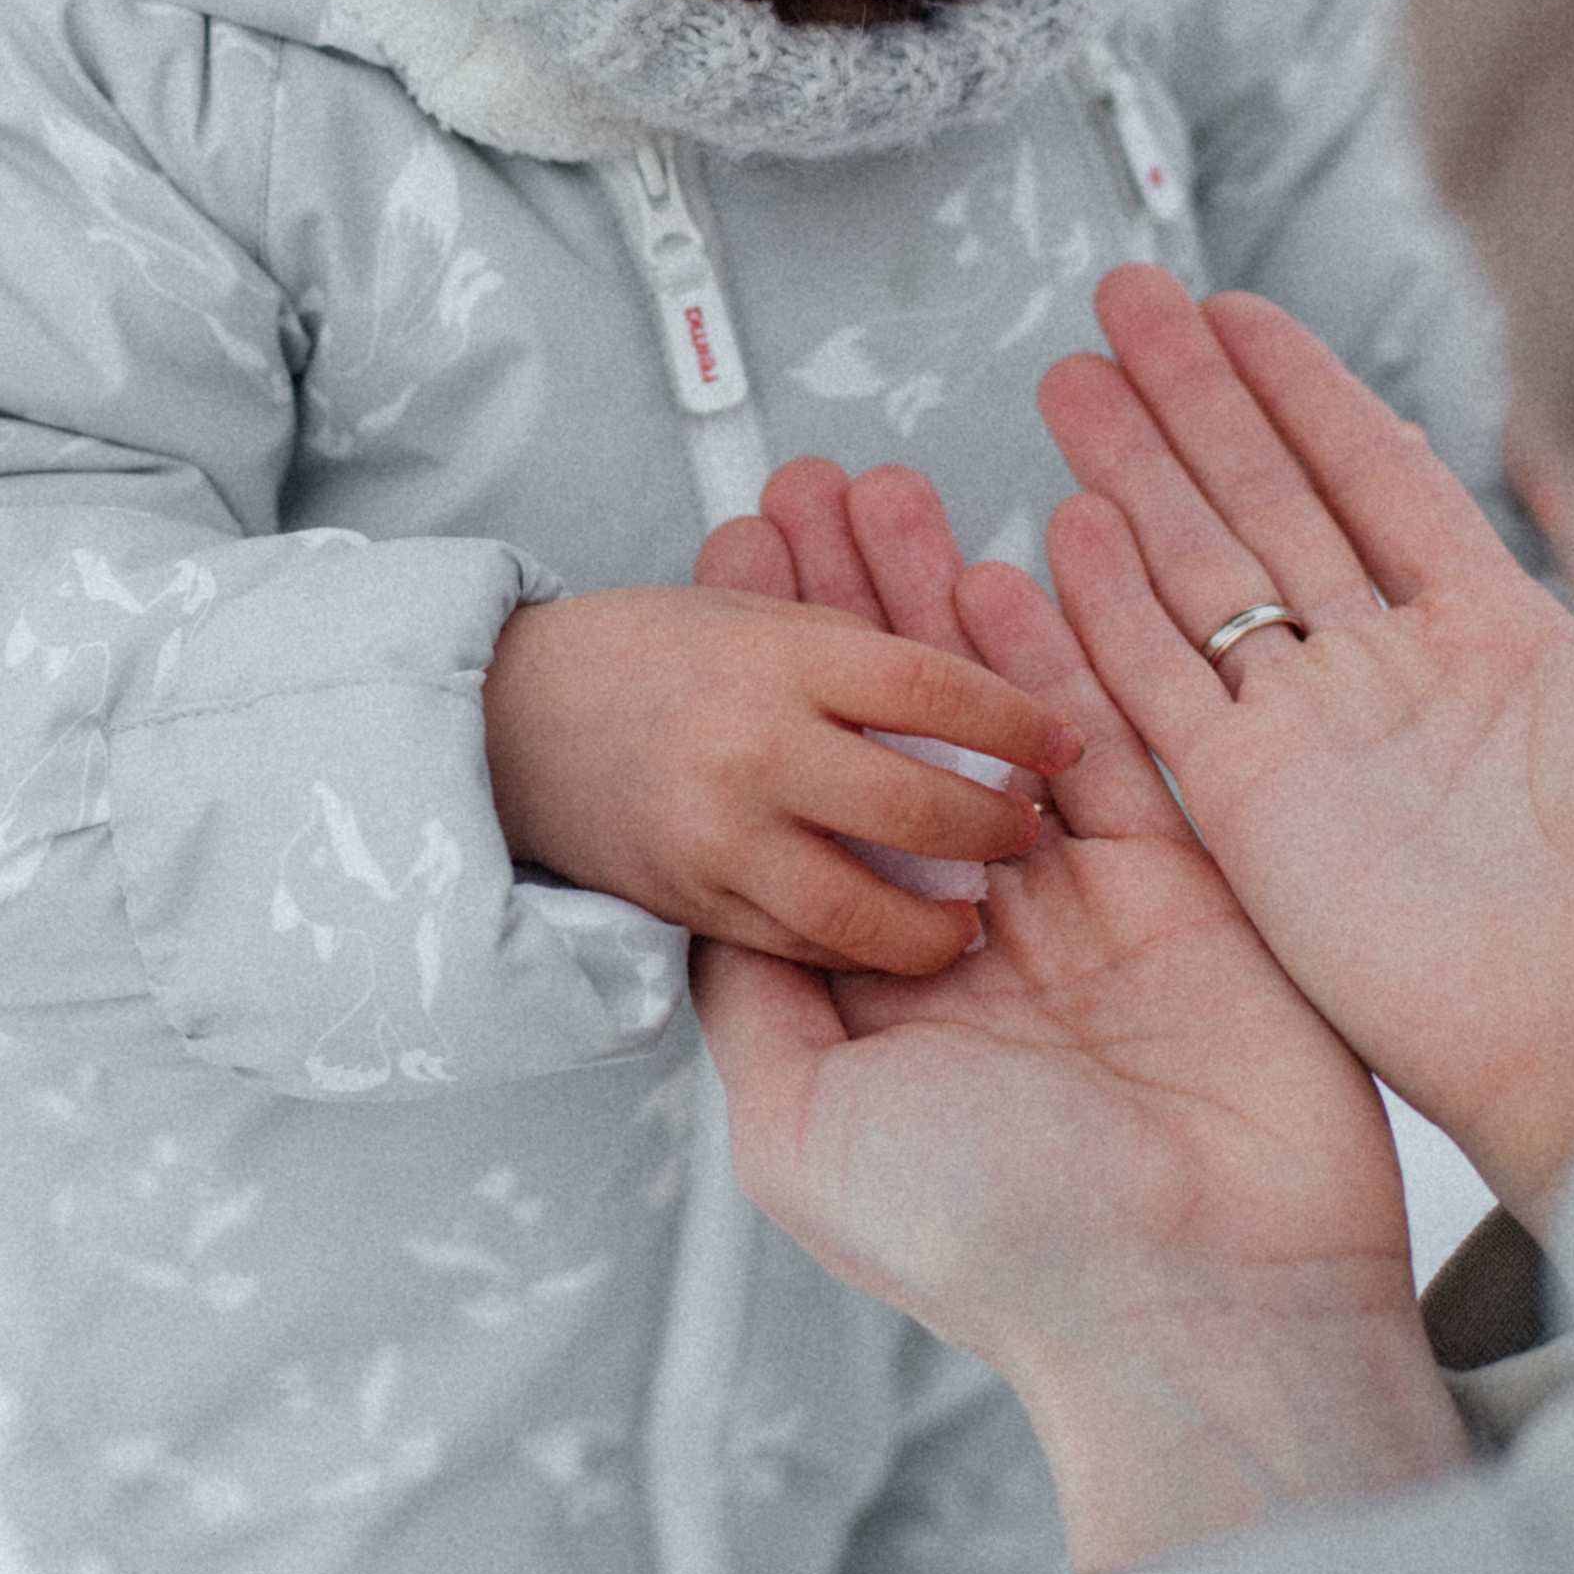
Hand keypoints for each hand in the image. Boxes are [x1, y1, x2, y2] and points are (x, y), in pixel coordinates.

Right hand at [481, 582, 1075, 976]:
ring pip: (863, 906)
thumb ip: (869, 661)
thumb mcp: (765, 622)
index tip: (1061, 742)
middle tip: (1027, 832)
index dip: (1017, 722)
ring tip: (973, 913)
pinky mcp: (693, 906)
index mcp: (781, 660)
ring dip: (936, 920)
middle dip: (995, 828)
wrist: (513, 721)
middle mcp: (754, 750)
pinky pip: (801, 945)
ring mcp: (721, 837)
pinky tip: (899, 940)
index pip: (934, 689)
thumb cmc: (650, 660)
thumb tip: (989, 703)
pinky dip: (861, 951)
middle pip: (916, 805)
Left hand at [692, 460, 1467, 1571]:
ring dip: (936, 605)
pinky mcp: (1180, 882)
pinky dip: (1061, 648)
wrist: (1201, 1301)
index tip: (726, 589)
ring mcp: (1080, 908)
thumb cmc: (1000, 1244)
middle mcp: (974, 943)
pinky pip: (1108, 737)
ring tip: (883, 489)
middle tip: (799, 499)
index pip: (802, 812)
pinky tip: (1014, 558)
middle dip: (844, 619)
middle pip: (890, 741)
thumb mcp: (806, 1135)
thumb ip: (750, 1001)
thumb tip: (701, 906)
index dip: (762, 696)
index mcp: (879, 1002)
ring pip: (990, 720)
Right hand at [1040, 271, 1573, 1230]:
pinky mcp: (1254, 816)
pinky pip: (1162, 695)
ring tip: (1078, 379)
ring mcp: (1321, 742)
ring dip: (1137, 475)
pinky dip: (1112, 615)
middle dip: (1194, 398)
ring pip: (1204, 578)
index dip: (1303, 385)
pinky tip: (1072, 530)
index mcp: (1497, 633)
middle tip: (1125, 304)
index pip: (1375, 472)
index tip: (1238, 310)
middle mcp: (1395, 678)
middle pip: (1269, 505)